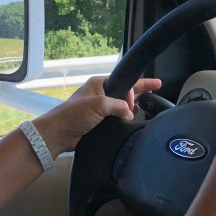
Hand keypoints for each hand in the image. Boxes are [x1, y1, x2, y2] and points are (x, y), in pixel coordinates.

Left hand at [35, 75, 161, 154]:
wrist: (59, 134)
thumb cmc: (74, 114)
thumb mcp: (99, 104)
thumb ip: (118, 106)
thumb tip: (129, 113)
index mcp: (99, 83)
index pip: (124, 81)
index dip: (134, 90)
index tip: (133, 105)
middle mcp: (101, 93)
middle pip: (125, 90)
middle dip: (140, 89)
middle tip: (157, 86)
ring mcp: (100, 108)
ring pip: (122, 104)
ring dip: (132, 105)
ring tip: (146, 104)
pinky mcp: (99, 121)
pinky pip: (117, 116)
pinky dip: (125, 117)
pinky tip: (132, 119)